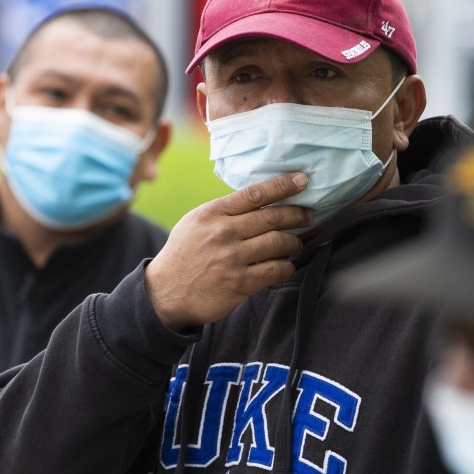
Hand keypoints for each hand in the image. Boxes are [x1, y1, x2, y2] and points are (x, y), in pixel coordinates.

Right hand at [145, 173, 312, 329]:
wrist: (165, 293)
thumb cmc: (184, 254)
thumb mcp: (195, 223)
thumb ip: (224, 212)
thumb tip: (260, 201)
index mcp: (212, 213)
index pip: (255, 194)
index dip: (283, 185)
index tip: (302, 180)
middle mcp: (223, 233)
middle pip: (272, 217)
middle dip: (298, 214)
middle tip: (309, 215)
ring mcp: (232, 259)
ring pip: (279, 243)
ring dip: (294, 242)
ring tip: (296, 242)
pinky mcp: (239, 284)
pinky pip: (275, 270)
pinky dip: (287, 266)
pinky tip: (287, 265)